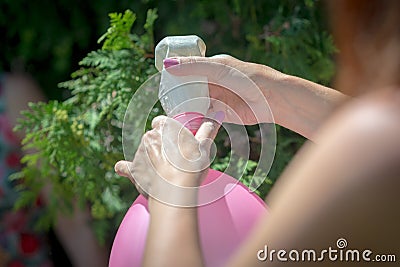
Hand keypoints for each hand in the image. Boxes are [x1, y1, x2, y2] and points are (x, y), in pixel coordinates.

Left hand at [114, 115, 220, 205]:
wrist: (177, 191)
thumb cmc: (192, 166)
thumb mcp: (203, 146)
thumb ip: (208, 130)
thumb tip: (217, 115)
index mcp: (164, 127)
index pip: (161, 122)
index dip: (168, 130)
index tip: (174, 139)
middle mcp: (148, 137)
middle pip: (152, 137)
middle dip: (160, 144)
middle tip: (174, 157)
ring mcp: (139, 153)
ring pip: (143, 151)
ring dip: (150, 157)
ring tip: (164, 170)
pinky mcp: (134, 171)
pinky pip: (125, 167)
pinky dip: (125, 168)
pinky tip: (124, 168)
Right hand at [164, 55, 286, 124]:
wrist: (272, 100)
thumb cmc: (249, 78)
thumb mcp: (220, 69)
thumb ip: (194, 67)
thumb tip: (168, 64)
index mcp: (211, 67)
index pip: (187, 70)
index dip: (174, 76)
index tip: (161, 83)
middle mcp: (211, 83)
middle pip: (188, 89)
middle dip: (177, 96)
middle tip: (163, 102)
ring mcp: (215, 99)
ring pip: (193, 104)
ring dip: (184, 109)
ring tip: (171, 115)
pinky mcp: (220, 114)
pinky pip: (203, 117)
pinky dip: (194, 120)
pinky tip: (185, 123)